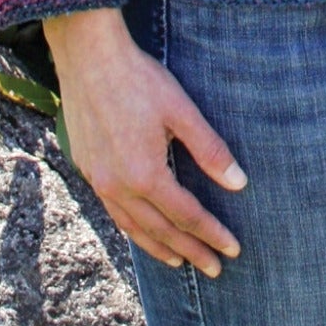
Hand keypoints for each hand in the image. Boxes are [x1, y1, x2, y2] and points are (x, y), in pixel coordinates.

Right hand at [44, 6, 246, 275]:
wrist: (88, 55)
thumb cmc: (138, 78)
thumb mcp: (181, 110)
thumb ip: (209, 150)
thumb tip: (238, 183)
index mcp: (145, 175)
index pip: (187, 216)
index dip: (212, 234)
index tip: (232, 250)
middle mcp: (119, 186)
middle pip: (161, 230)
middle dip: (190, 251)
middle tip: (213, 269)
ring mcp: (99, 180)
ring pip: (132, 227)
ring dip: (158, 247)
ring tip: (178, 261)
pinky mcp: (87, 167)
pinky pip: (113, 211)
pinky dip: (132, 227)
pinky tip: (141, 227)